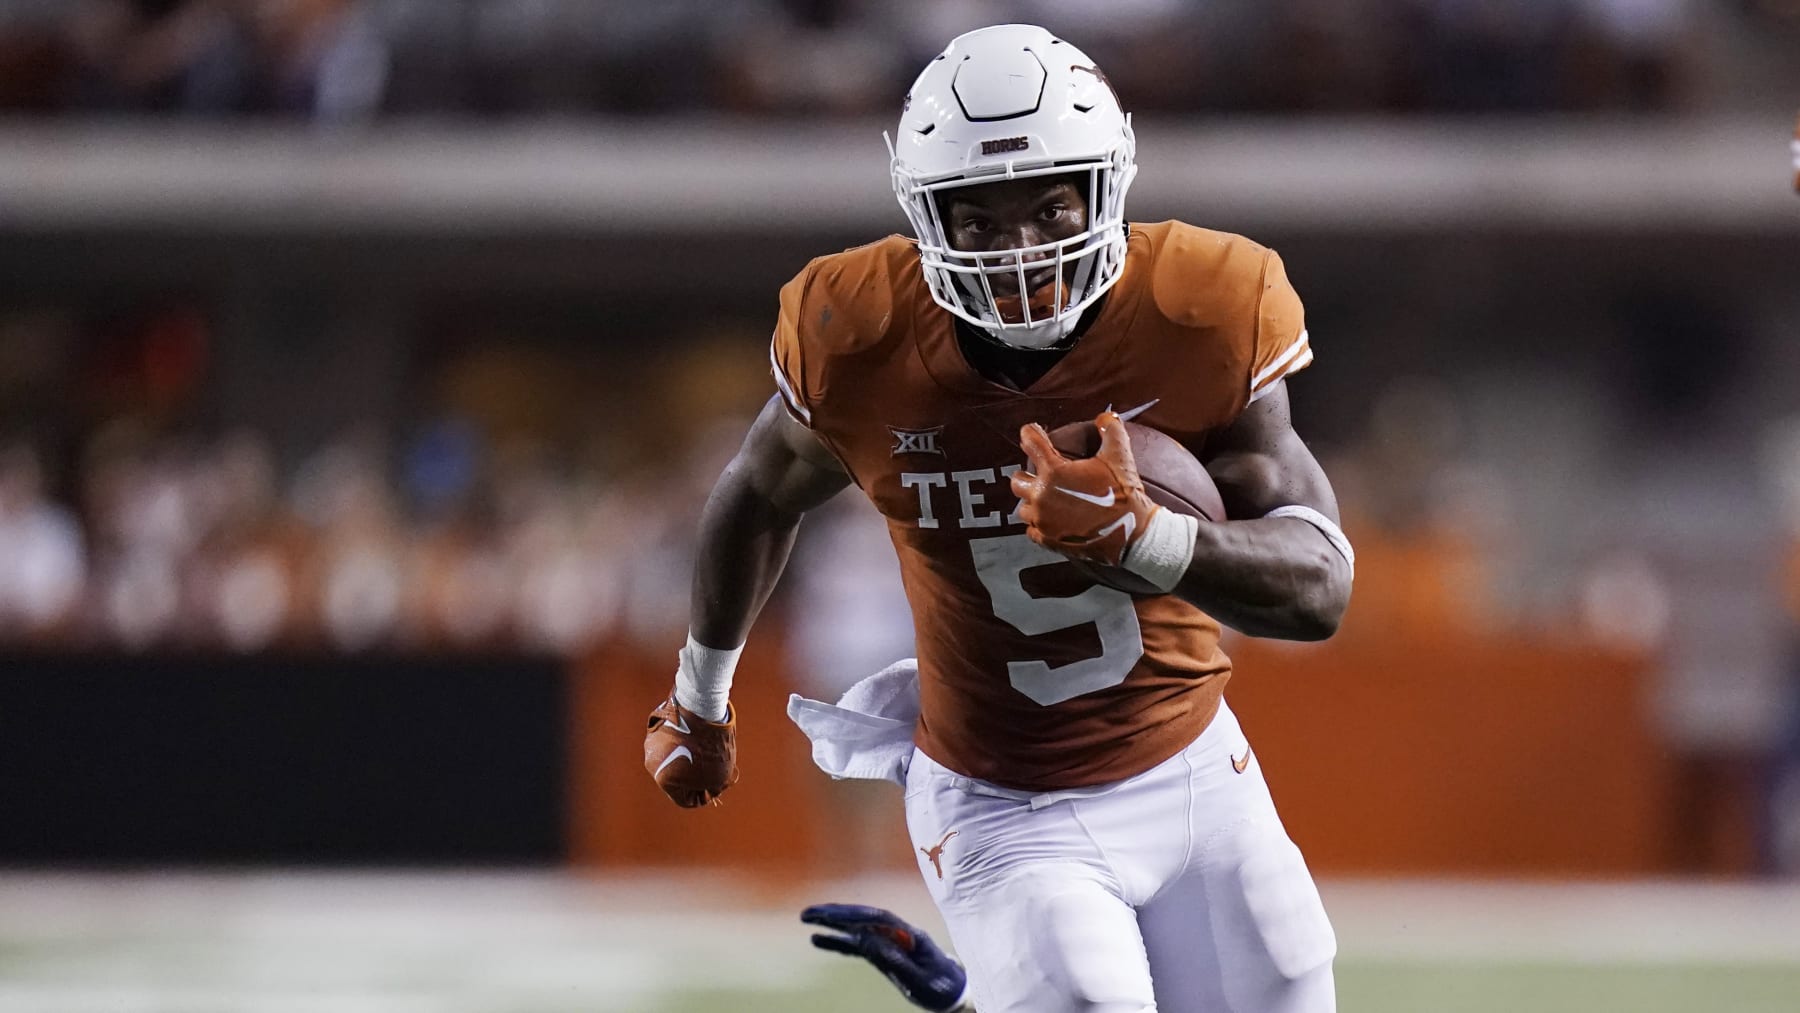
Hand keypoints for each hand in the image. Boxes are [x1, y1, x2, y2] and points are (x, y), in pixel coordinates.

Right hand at [644, 690, 737, 807]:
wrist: (702, 707)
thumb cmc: (712, 746)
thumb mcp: (720, 776)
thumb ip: (711, 788)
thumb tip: (708, 788)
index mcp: (663, 779)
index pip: (684, 799)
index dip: (703, 795)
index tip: (715, 785)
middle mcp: (652, 763)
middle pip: (677, 779)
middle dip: (696, 775)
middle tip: (713, 765)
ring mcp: (652, 744)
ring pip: (674, 758)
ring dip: (689, 756)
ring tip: (707, 747)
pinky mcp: (656, 728)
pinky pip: (672, 741)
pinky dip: (684, 741)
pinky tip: (699, 735)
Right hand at [802, 904, 968, 1011]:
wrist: (954, 991)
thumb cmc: (941, 986)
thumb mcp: (918, 978)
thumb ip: (894, 960)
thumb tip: (867, 942)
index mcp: (910, 934)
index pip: (878, 919)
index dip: (854, 915)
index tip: (832, 915)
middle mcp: (897, 933)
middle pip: (863, 918)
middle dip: (836, 913)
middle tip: (808, 912)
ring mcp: (888, 941)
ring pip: (856, 928)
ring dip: (832, 923)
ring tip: (806, 918)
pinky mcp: (882, 952)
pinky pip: (856, 945)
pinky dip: (837, 942)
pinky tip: (817, 940)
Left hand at [1010, 410, 1158, 565]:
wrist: (1133, 533)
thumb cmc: (1124, 494)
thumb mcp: (1120, 456)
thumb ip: (1111, 429)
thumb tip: (1105, 417)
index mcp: (1054, 472)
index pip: (1031, 442)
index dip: (1031, 433)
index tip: (1032, 432)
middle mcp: (1042, 496)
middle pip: (1017, 481)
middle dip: (1027, 475)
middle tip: (1041, 475)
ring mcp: (1043, 521)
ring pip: (1023, 509)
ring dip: (1032, 502)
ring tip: (1047, 499)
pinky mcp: (1049, 540)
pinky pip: (1032, 531)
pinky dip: (1039, 525)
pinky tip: (1052, 520)